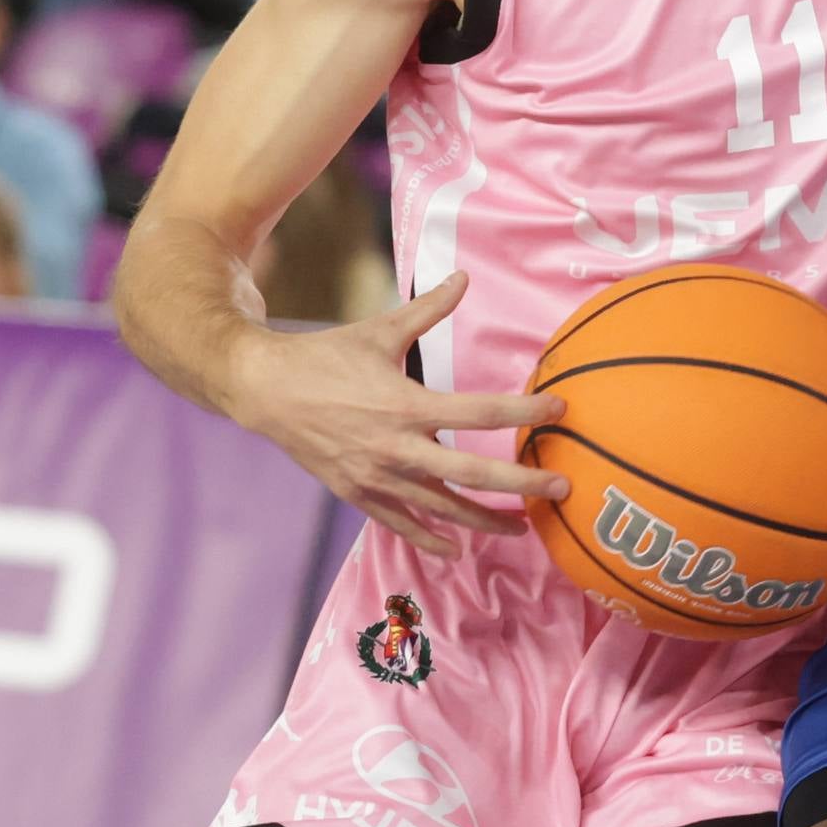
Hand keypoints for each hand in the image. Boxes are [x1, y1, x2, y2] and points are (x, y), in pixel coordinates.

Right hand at [227, 272, 568, 559]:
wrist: (264, 390)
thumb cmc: (326, 357)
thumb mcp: (380, 331)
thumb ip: (428, 310)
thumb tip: (464, 278)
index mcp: (407, 404)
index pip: (480, 411)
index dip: (524, 411)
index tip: (558, 410)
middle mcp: (396, 447)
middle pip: (473, 472)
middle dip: (522, 481)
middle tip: (562, 485)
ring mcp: (376, 477)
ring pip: (443, 508)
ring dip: (485, 520)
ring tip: (521, 526)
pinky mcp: (357, 494)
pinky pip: (401, 524)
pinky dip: (429, 538)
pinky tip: (456, 548)